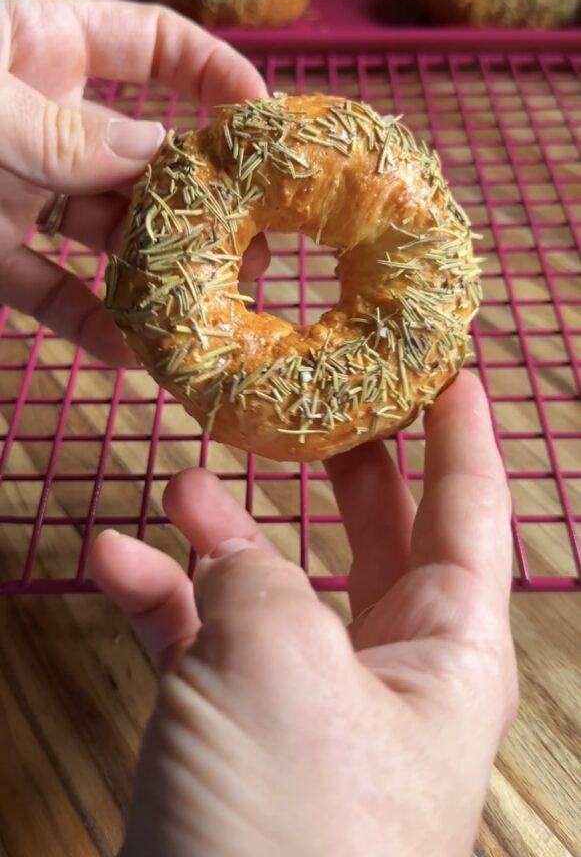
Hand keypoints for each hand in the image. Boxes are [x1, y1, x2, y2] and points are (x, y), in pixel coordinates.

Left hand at [0, 0, 266, 364]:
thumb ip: (66, 134)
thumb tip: (159, 156)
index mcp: (43, 44)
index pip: (159, 47)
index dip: (220, 80)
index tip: (270, 129)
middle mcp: (42, 117)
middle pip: (146, 155)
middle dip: (200, 202)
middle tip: (256, 254)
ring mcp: (14, 186)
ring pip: (105, 233)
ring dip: (152, 275)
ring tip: (203, 317)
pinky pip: (48, 289)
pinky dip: (87, 322)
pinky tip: (131, 355)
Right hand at [91, 372, 517, 856]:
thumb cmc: (295, 829)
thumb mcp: (281, 663)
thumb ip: (256, 576)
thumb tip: (223, 535)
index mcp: (447, 649)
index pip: (472, 512)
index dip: (462, 434)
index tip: (452, 368)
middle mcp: (389, 672)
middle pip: (381, 536)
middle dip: (351, 467)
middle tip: (331, 397)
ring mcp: (309, 707)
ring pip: (277, 585)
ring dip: (228, 532)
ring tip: (186, 478)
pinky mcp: (237, 740)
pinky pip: (204, 645)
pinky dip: (163, 601)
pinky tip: (113, 561)